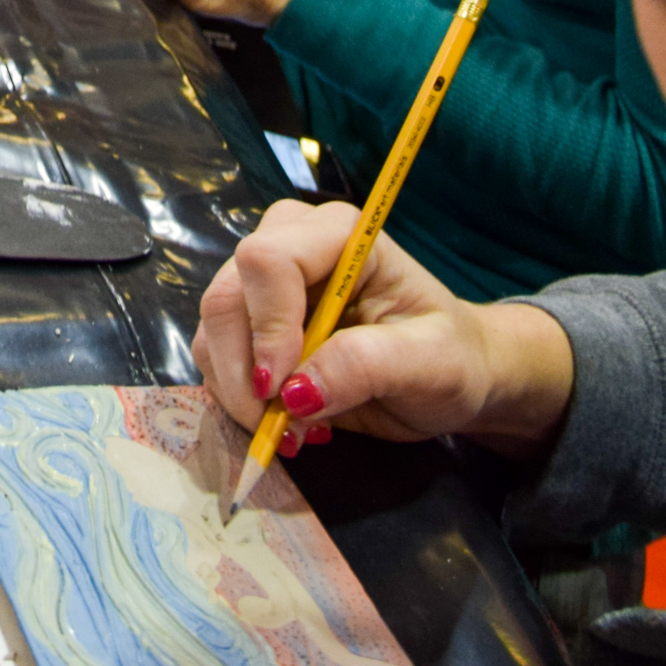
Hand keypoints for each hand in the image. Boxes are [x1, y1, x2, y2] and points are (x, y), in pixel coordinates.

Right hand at [193, 198, 575, 456]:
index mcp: (339, 235)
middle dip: (243, 369)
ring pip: (213, 330)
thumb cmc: (452, 359)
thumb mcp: (430, 364)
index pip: (268, 260)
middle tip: (279, 427)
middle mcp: (292, 245)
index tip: (283, 390)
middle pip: (227, 294)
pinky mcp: (253, 323)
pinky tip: (285, 422)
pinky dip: (238, 398)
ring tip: (293, 430)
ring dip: (238, 391)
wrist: (447, 378)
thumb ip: (366, 366)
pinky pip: (217, 356)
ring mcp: (266, 284)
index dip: (267, 326)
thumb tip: (294, 393)